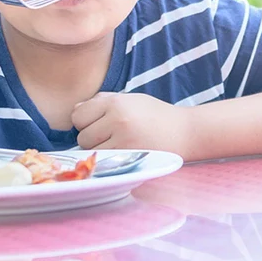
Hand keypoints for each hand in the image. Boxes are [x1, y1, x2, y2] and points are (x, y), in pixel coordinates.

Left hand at [72, 92, 190, 155]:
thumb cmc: (156, 115)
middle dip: (92, 137)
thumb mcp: (131, 100)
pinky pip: (104, 161)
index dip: (86, 121)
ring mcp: (123, 140)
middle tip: (112, 136)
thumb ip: (102, 101)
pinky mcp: (130, 157)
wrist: (186, 132)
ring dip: (100, 150)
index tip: (99, 124)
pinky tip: (123, 153)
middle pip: (82, 136)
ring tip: (118, 144)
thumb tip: (75, 110)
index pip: (78, 116)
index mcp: (116, 103)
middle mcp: (117, 120)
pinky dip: (109, 159)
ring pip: (91, 151)